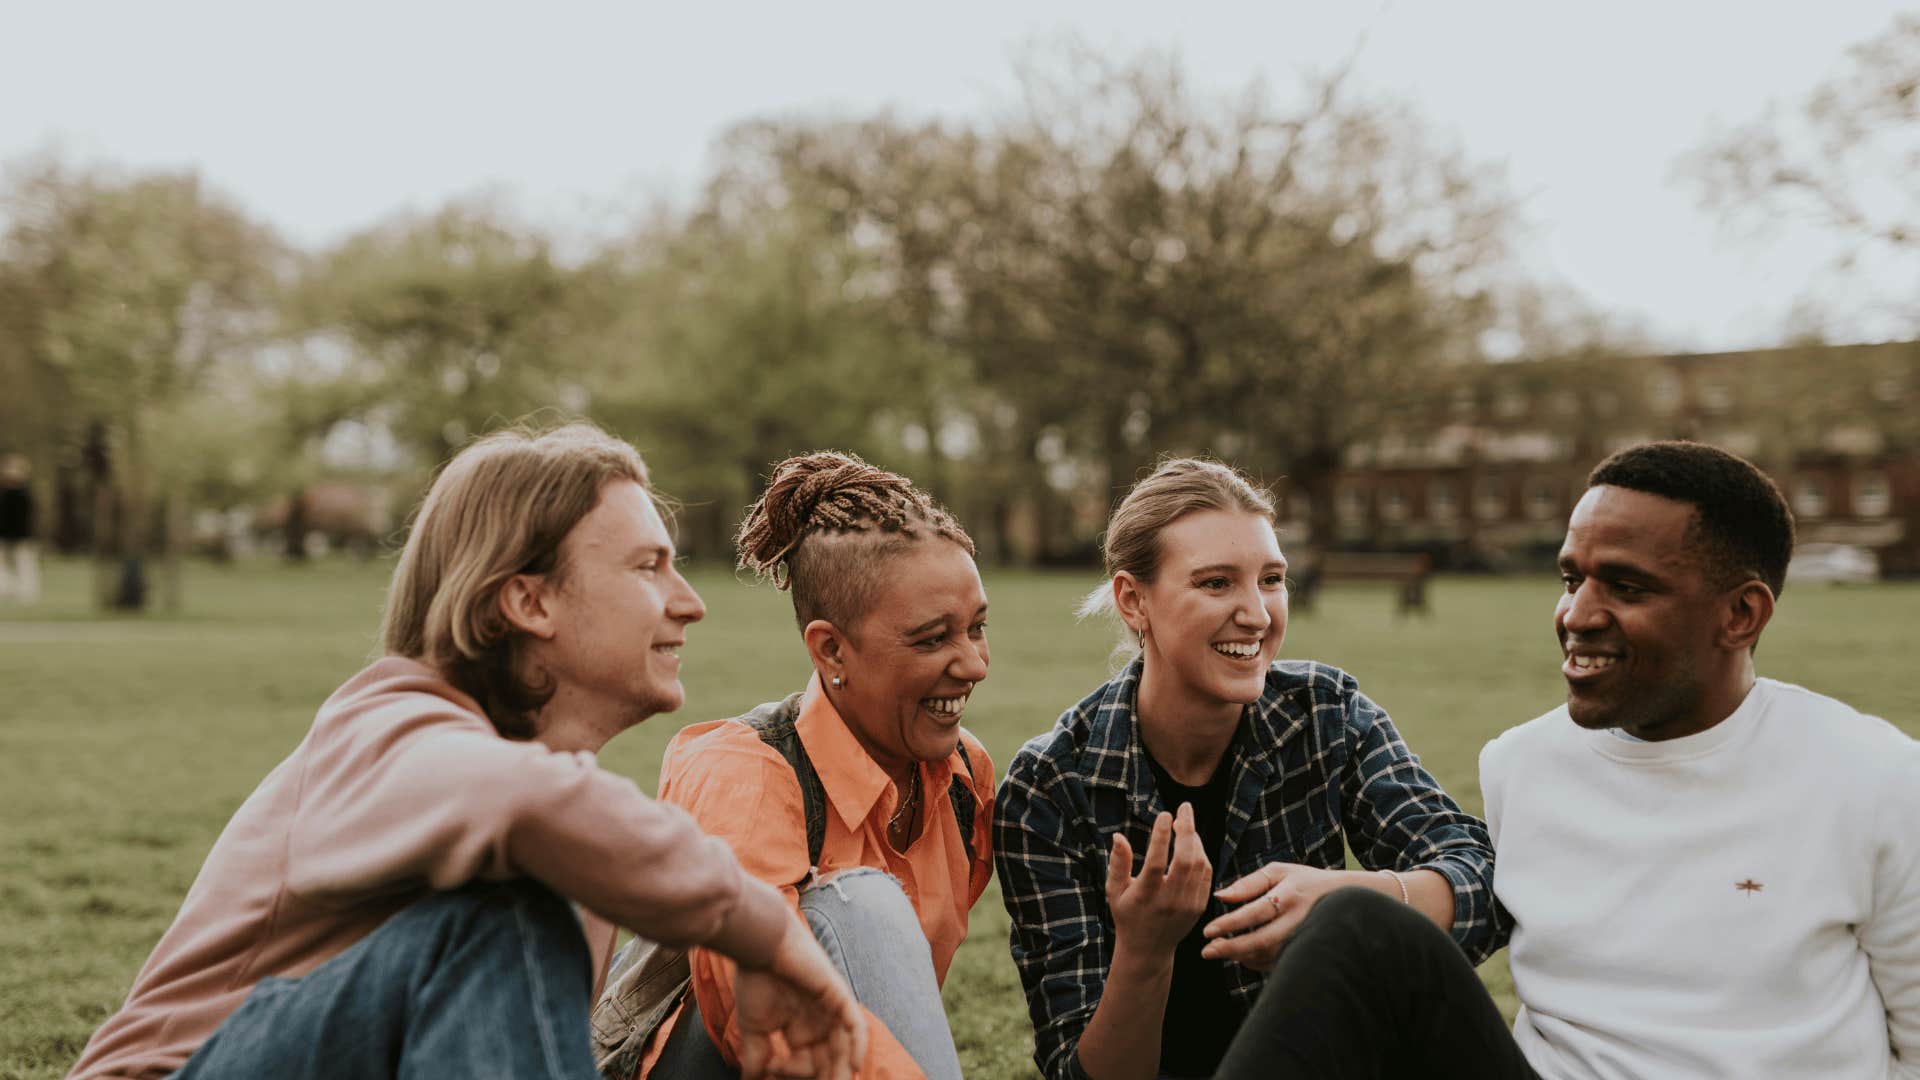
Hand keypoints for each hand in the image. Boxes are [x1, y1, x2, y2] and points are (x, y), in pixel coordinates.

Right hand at [733, 918, 867, 1079]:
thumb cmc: (755, 981)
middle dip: (826, 1078)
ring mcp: (831, 1009)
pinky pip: (855, 1026)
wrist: (759, 946)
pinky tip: (855, 1065)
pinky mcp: (839, 995)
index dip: (789, 1074)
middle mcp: (819, 1022)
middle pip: (830, 1060)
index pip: (805, 1064)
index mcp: (801, 1030)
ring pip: (845, 1048)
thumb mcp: (754, 1028)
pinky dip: (858, 1045)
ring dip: (842, 1070)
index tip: (768, 1069)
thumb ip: (756, 1056)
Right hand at [1105, 803, 1212, 958]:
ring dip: (1194, 839)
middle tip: (1184, 807)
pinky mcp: (1199, 906)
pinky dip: (1201, 855)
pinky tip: (1192, 843)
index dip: (1161, 837)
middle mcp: (1169, 900)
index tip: (1164, 814)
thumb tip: (1118, 835)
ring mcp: (1187, 904)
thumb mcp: (1114, 891)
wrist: (1148, 950)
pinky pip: (1206, 875)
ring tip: (1185, 822)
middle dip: (1187, 829)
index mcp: (1146, 896)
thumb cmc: (1127, 915)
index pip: (1156, 863)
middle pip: (1185, 861)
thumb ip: (1117, 864)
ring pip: (1199, 865)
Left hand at [1200, 861, 1345, 969]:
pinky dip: (1256, 962)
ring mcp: (1306, 939)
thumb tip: (1220, 896)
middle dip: (1231, 949)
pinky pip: (1277, 963)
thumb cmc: (1305, 881)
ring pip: (1269, 956)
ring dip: (1241, 956)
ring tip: (1220, 951)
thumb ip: (1248, 884)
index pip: (1255, 912)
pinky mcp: (1308, 953)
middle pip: (1261, 940)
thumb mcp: (1279, 872)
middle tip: (1207, 952)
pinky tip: (1242, 955)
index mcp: (1290, 895)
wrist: (1349, 899)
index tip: (1207, 931)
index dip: (1230, 924)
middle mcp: (1299, 919)